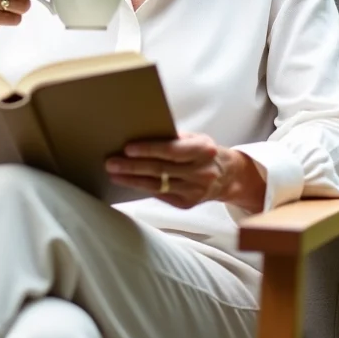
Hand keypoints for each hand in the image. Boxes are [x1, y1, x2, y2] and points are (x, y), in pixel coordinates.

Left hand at [105, 132, 264, 210]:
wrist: (226, 176)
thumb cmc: (204, 152)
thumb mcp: (196, 138)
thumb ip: (174, 138)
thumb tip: (143, 134)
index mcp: (203, 150)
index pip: (171, 151)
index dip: (148, 150)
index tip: (128, 148)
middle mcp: (200, 172)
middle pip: (160, 170)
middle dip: (132, 166)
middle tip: (111, 162)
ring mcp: (194, 190)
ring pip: (157, 185)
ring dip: (132, 180)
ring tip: (113, 173)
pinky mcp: (187, 203)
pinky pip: (159, 195)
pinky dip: (141, 188)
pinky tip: (128, 182)